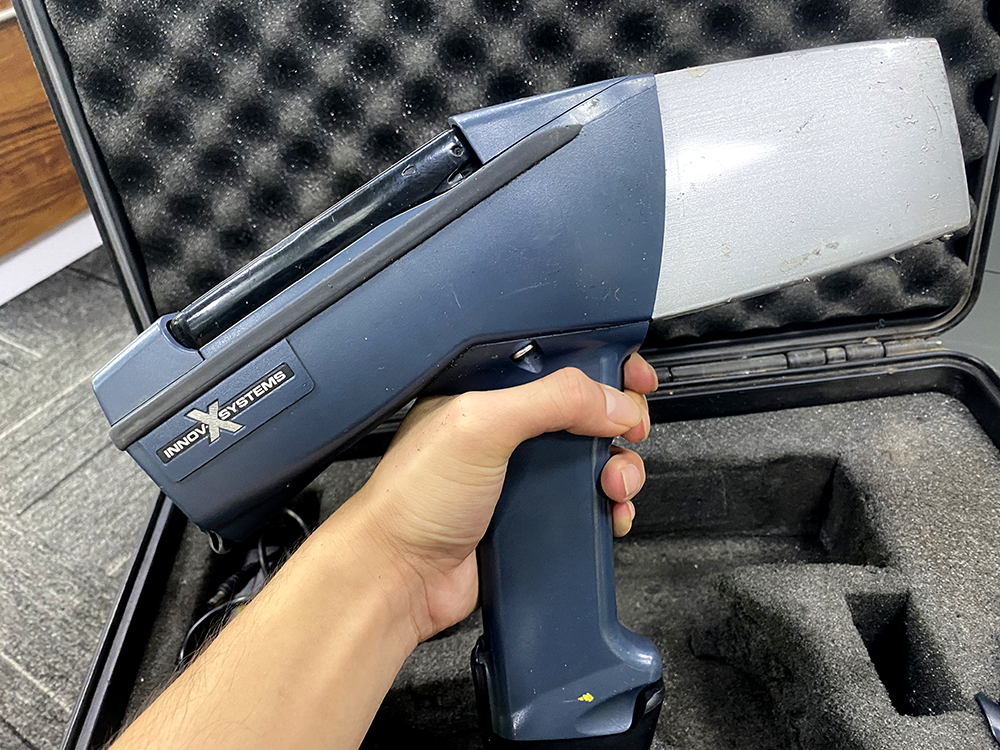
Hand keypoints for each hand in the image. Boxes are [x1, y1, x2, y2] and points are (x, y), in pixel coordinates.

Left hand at [348, 353, 657, 642]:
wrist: (401, 577)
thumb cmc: (413, 499)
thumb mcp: (482, 426)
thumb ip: (551, 401)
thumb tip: (611, 402)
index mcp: (490, 394)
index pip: (558, 364)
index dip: (602, 366)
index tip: (633, 379)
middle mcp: (509, 431)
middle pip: (588, 414)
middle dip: (620, 425)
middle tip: (629, 437)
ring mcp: (523, 477)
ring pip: (594, 462)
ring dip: (621, 470)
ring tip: (615, 485)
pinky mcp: (534, 519)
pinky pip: (587, 507)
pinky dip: (610, 509)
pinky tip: (610, 514)